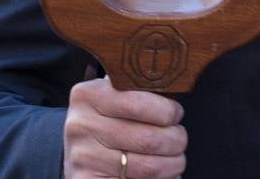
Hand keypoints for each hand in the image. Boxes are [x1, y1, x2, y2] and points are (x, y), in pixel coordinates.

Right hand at [64, 77, 186, 178]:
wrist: (81, 149)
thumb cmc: (108, 118)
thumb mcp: (115, 95)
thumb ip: (139, 91)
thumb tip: (175, 89)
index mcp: (88, 95)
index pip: (138, 103)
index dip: (167, 111)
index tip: (176, 114)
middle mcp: (81, 125)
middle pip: (148, 139)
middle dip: (176, 140)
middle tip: (179, 139)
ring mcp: (82, 157)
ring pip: (148, 167)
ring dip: (172, 164)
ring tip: (175, 159)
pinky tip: (162, 174)